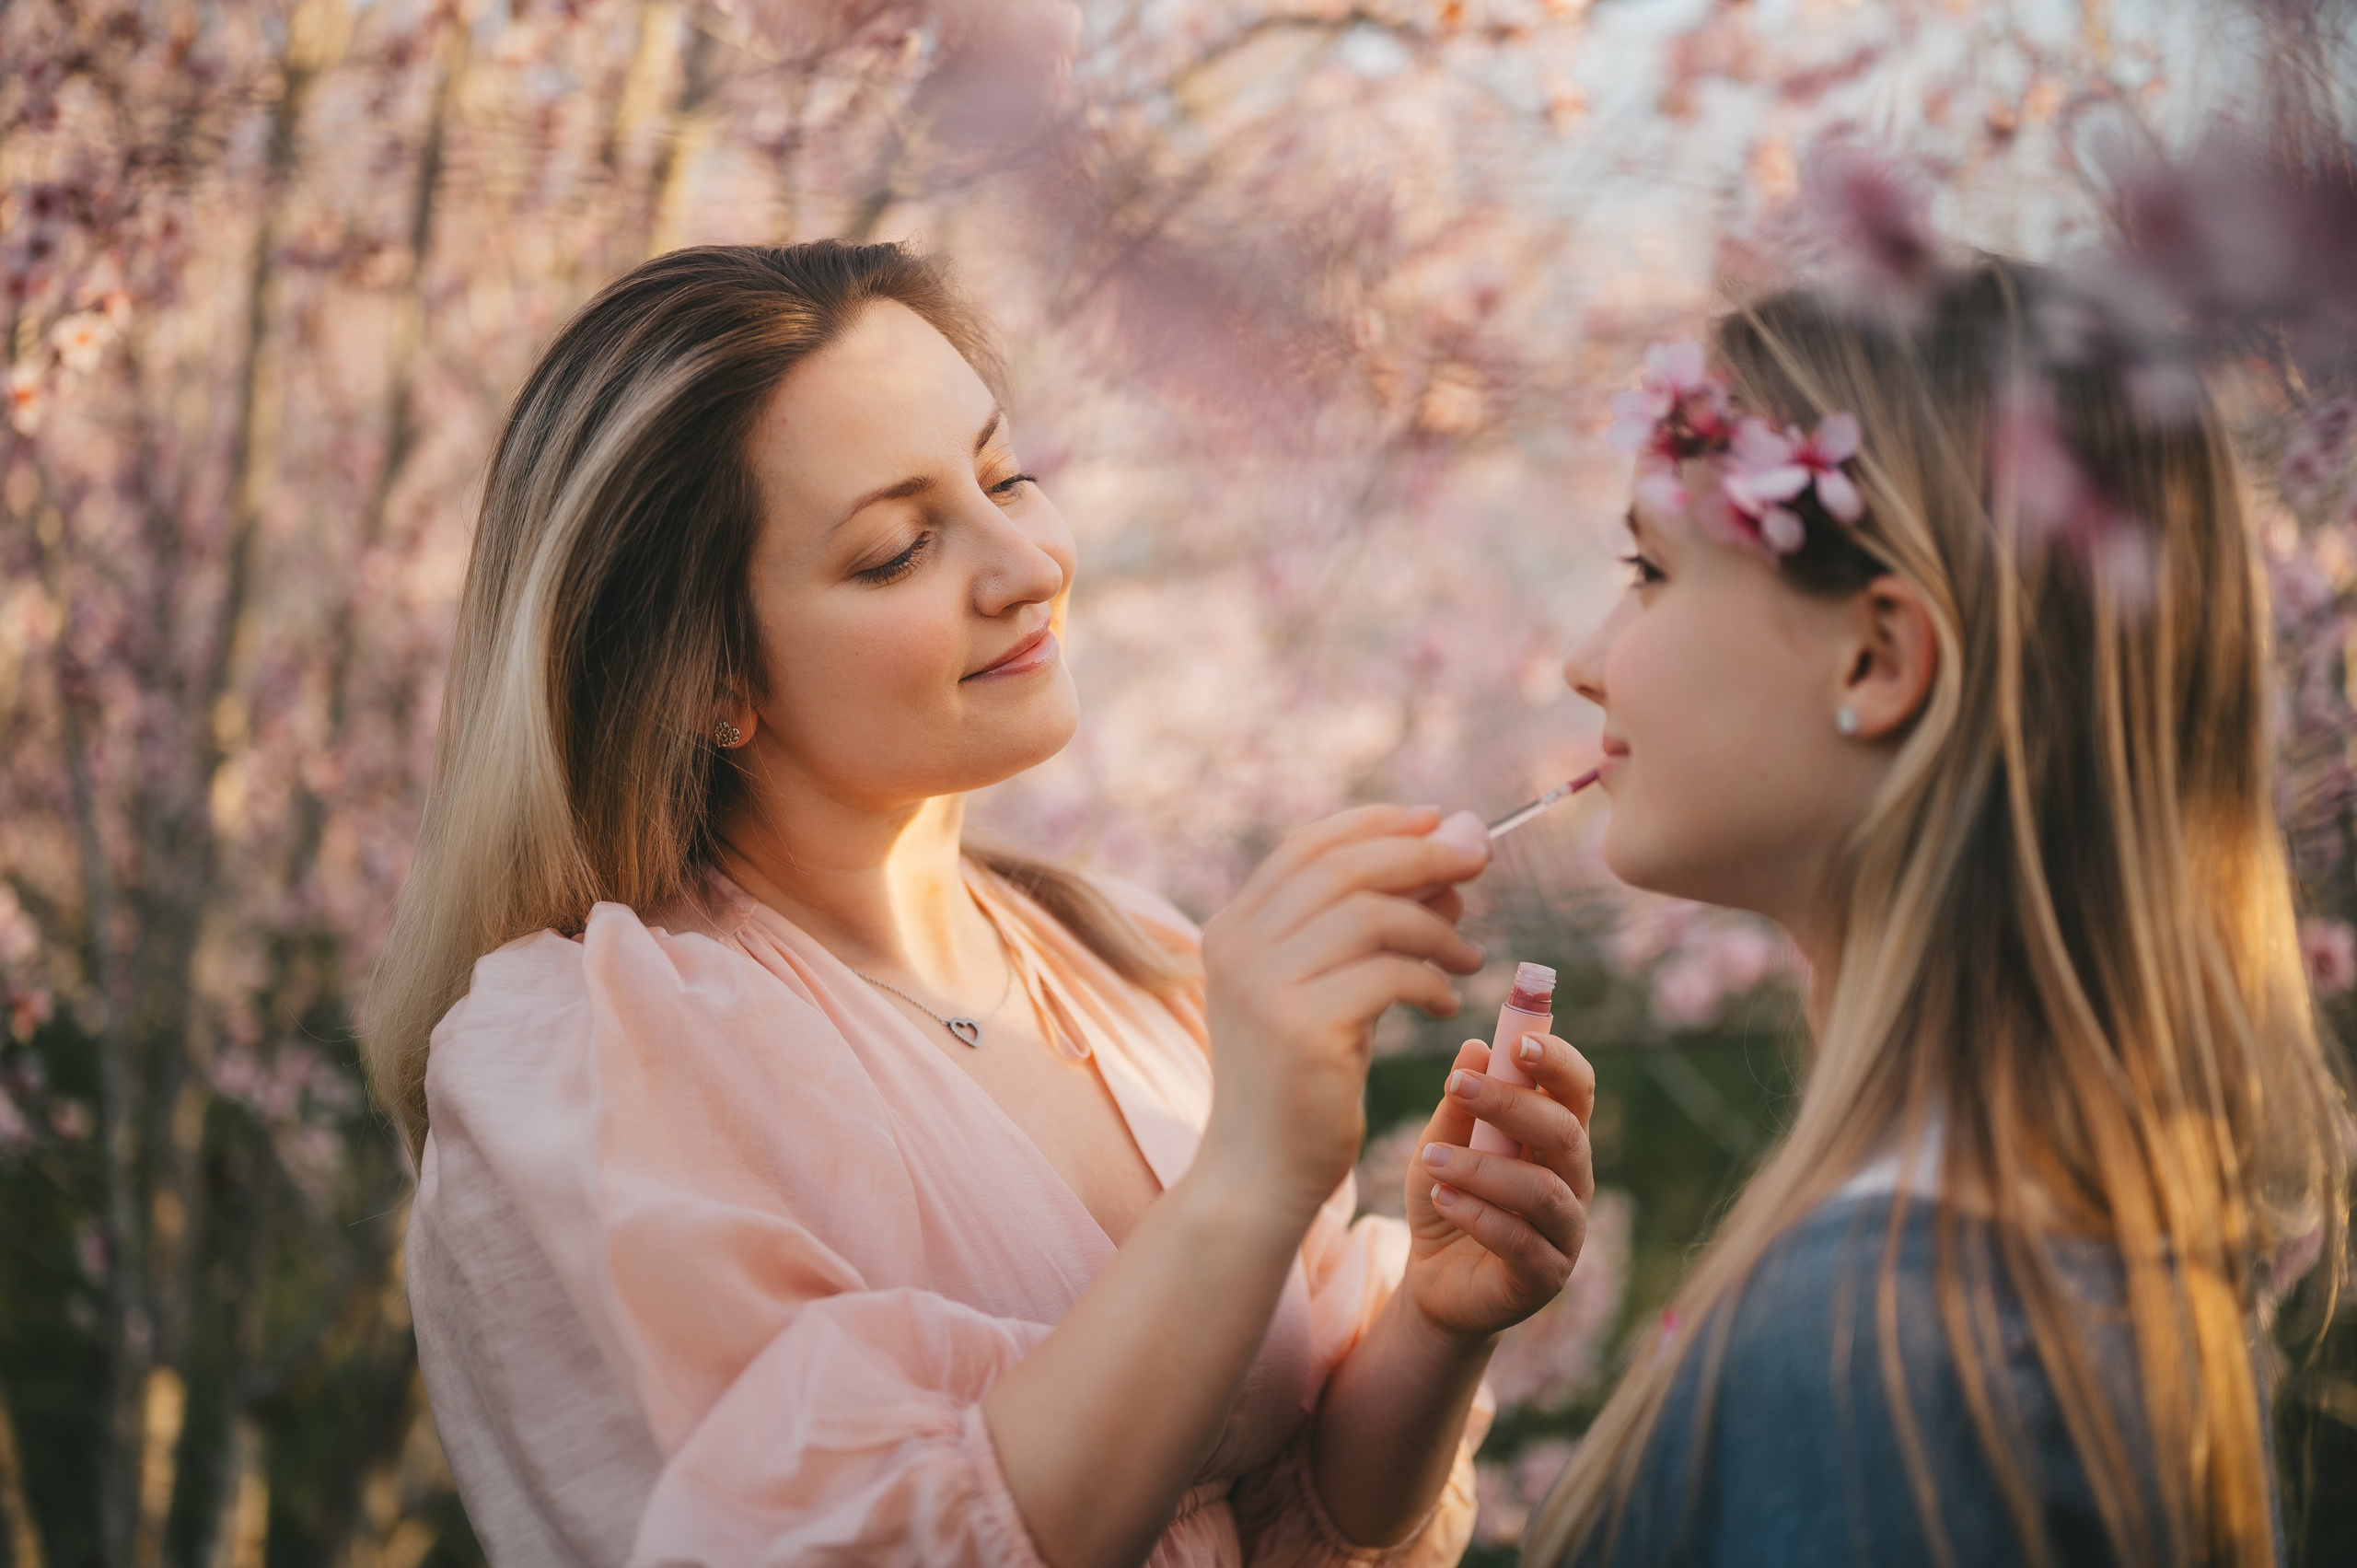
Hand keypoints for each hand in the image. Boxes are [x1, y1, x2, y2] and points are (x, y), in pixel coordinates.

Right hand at [1198, 805, 1488, 1223]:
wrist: (1259, 1175)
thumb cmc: (1302, 1083)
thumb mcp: (1332, 991)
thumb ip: (1375, 929)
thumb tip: (1450, 861)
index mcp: (1232, 928)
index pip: (1308, 845)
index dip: (1377, 823)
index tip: (1440, 820)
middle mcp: (1237, 945)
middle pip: (1344, 865)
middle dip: (1422, 854)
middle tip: (1481, 860)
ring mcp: (1263, 985)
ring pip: (1371, 913)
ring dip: (1436, 926)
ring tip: (1469, 957)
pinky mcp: (1301, 1026)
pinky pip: (1388, 973)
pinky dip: (1431, 980)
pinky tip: (1447, 1007)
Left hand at [1399, 1031, 1594, 1341]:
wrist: (1433, 1280)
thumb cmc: (1448, 1199)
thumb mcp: (1440, 1145)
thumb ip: (1458, 1106)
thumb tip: (1474, 1046)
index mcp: (1556, 1138)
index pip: (1577, 1090)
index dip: (1557, 1062)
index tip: (1517, 1043)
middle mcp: (1573, 1180)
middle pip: (1565, 1132)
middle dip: (1511, 1104)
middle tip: (1458, 1085)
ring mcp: (1565, 1232)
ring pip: (1541, 1190)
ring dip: (1482, 1168)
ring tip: (1431, 1158)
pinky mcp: (1545, 1276)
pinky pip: (1520, 1242)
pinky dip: (1477, 1214)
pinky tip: (1440, 1199)